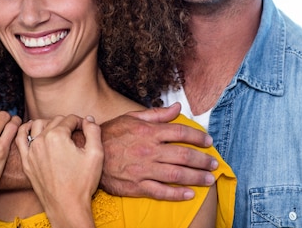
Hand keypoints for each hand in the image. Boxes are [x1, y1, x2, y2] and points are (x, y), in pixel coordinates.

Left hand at [17, 115, 101, 227]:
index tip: (85, 129)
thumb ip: (93, 131)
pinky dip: (25, 129)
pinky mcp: (26, 161)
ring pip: (37, 125)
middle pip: (55, 121)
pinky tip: (32, 128)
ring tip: (58, 131)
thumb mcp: (96, 154)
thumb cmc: (82, 183)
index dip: (80, 122)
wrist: (67, 207)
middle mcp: (41, 141)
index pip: (70, 119)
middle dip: (67, 123)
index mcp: (57, 136)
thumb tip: (88, 119)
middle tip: (75, 133)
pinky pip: (20, 138)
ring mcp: (31, 151)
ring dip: (48, 124)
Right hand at [100, 103, 217, 200]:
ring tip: (209, 179)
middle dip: (202, 160)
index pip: (180, 133)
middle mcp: (149, 150)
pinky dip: (176, 193)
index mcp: (149, 132)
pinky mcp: (136, 185)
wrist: (87, 152)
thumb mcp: (132, 118)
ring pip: (176, 174)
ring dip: (196, 177)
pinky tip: (189, 194)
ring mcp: (143, 169)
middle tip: (214, 163)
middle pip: (183, 155)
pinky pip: (160, 191)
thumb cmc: (110, 134)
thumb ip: (157, 114)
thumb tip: (177, 107)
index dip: (198, 137)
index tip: (208, 141)